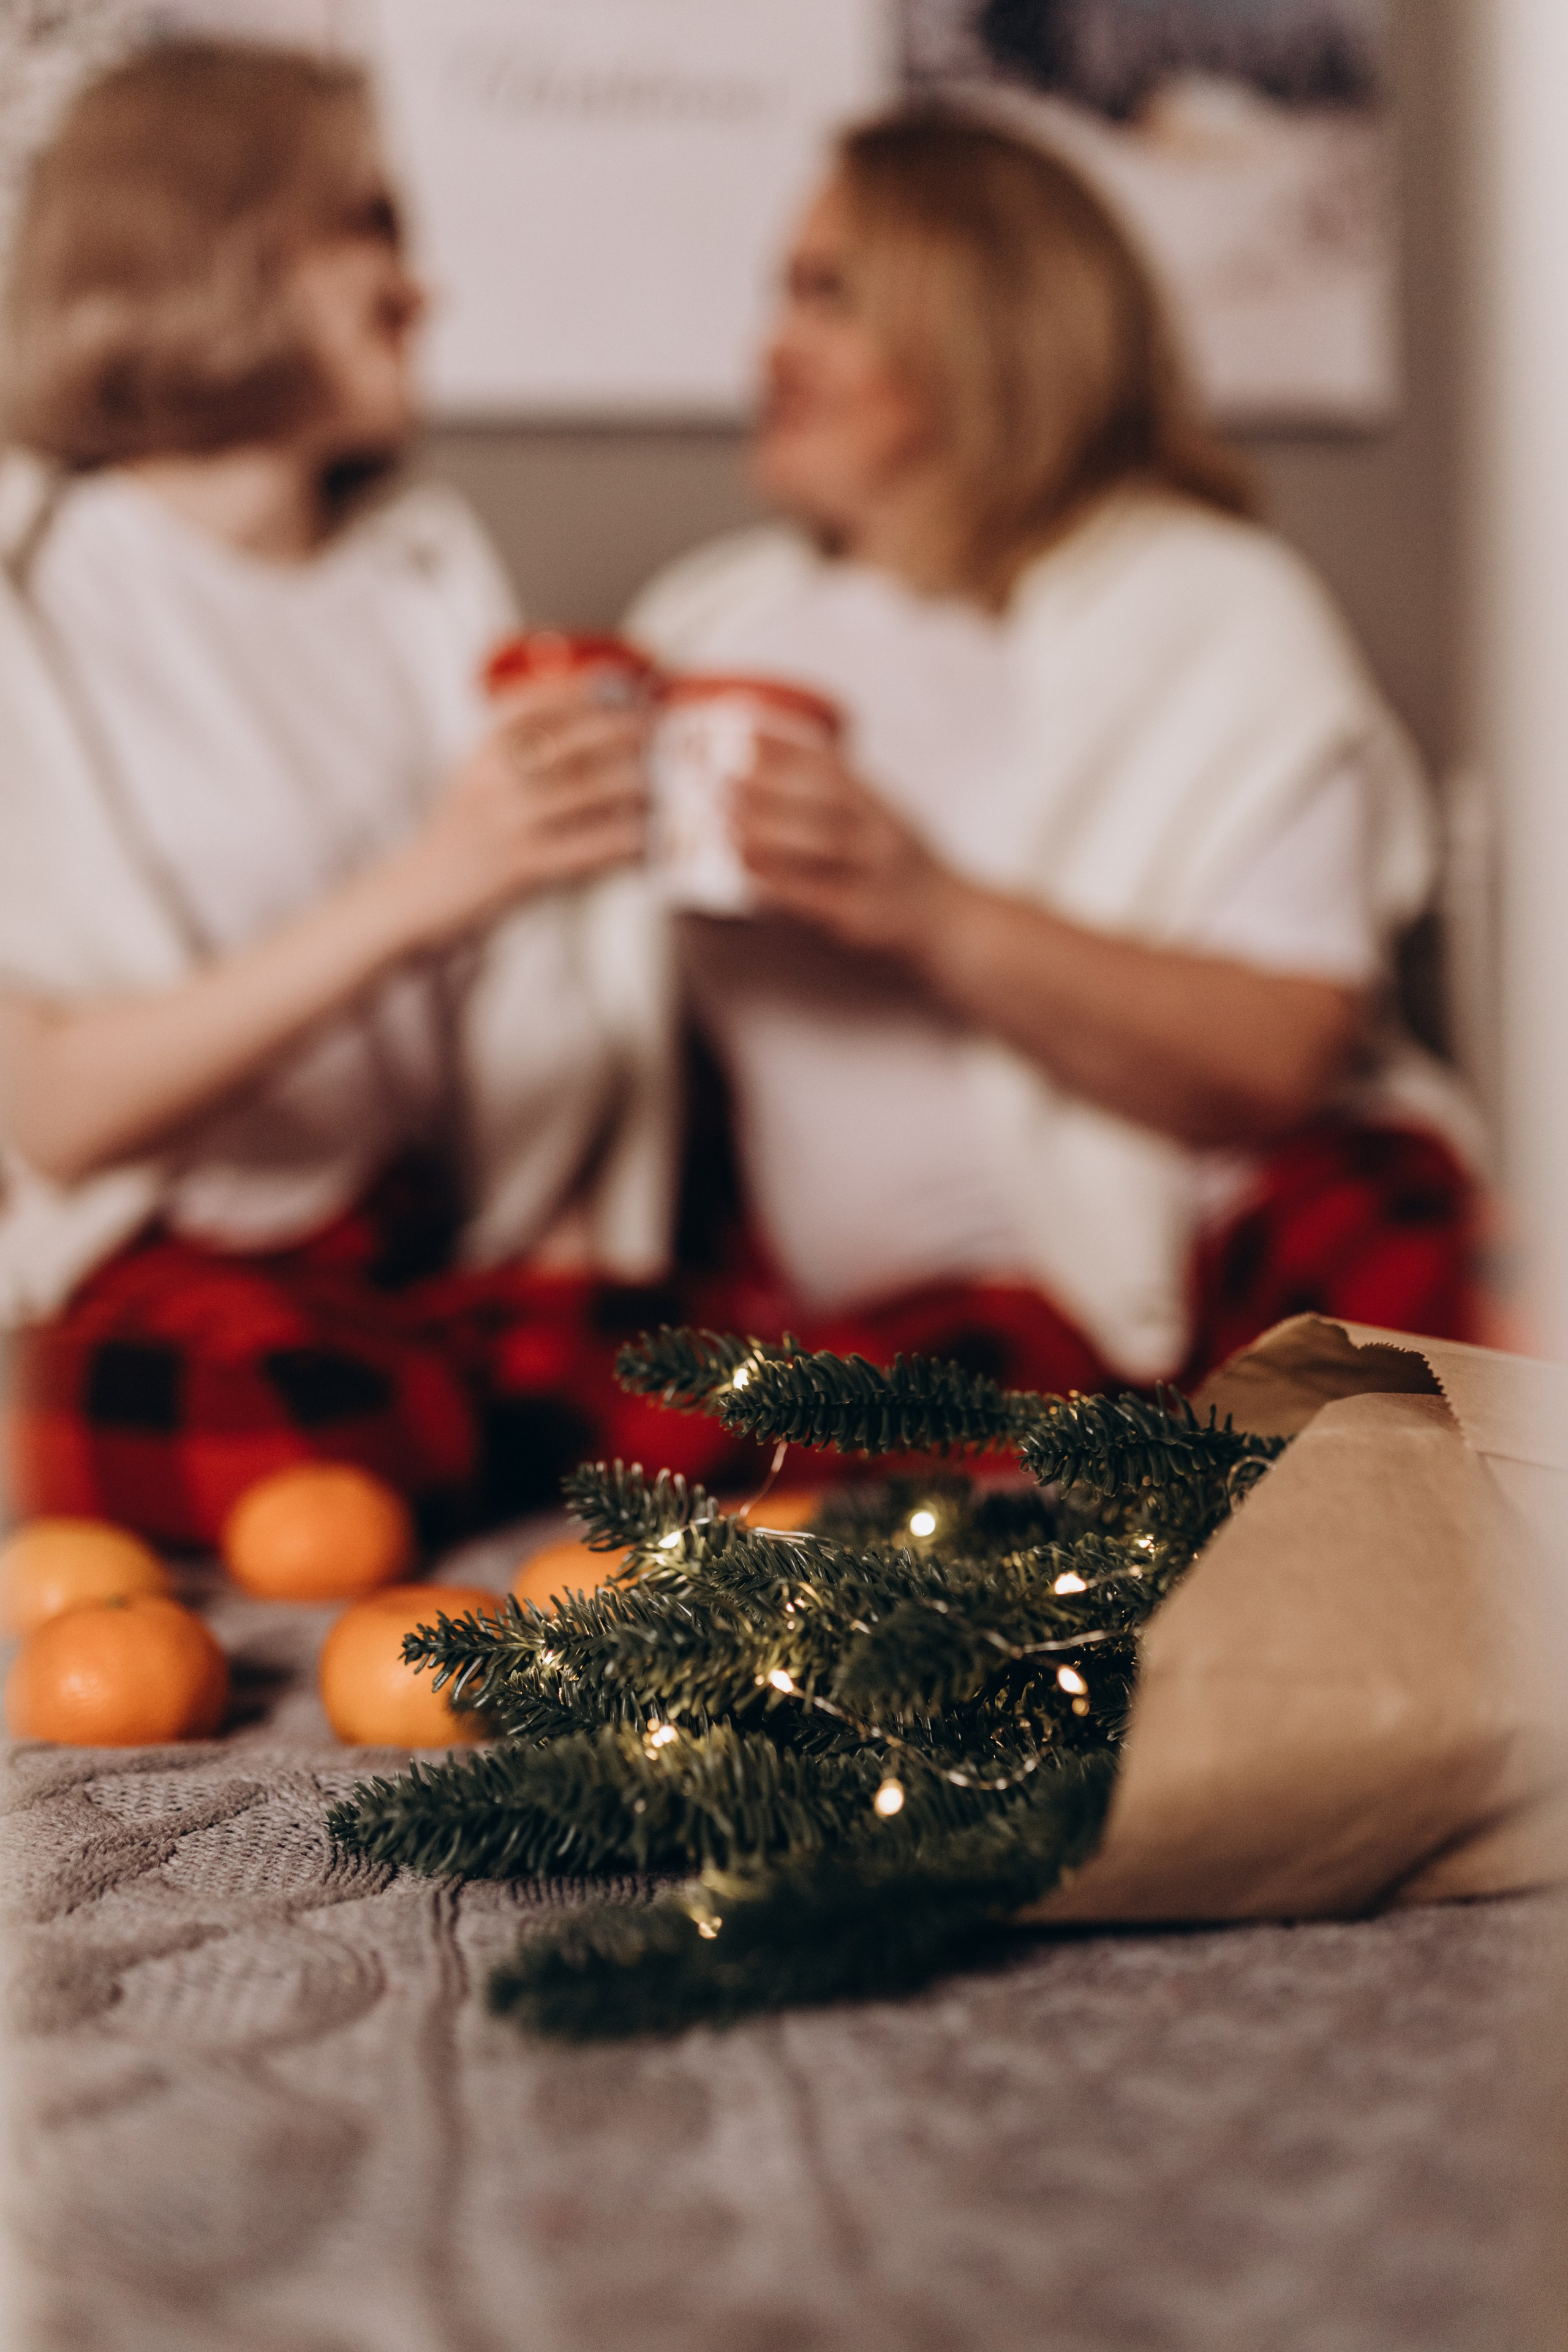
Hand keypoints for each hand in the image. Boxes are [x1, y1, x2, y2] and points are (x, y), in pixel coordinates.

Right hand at [397, 674, 648, 947]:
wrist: (419, 892)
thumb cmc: (463, 833)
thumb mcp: (478, 777)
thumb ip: (520, 749)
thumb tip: (595, 723)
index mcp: (484, 748)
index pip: (541, 701)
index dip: (590, 689)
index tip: (628, 683)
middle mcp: (495, 776)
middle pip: (576, 739)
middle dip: (627, 731)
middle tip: (660, 732)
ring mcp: (509, 820)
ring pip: (591, 790)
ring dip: (636, 786)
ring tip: (662, 786)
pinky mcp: (524, 864)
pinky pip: (590, 846)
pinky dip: (625, 841)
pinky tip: (646, 840)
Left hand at [732, 731, 957, 959]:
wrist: (949, 922)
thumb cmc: (900, 866)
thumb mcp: (882, 818)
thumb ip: (838, 796)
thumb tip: (765, 760)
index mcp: (883, 806)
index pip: (833, 767)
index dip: (786, 748)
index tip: (743, 734)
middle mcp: (883, 836)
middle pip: (823, 802)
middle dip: (766, 787)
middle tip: (718, 778)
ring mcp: (875, 878)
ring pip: (818, 846)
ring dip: (763, 831)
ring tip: (722, 821)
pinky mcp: (862, 919)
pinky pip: (813, 897)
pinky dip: (774, 882)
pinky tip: (744, 872)